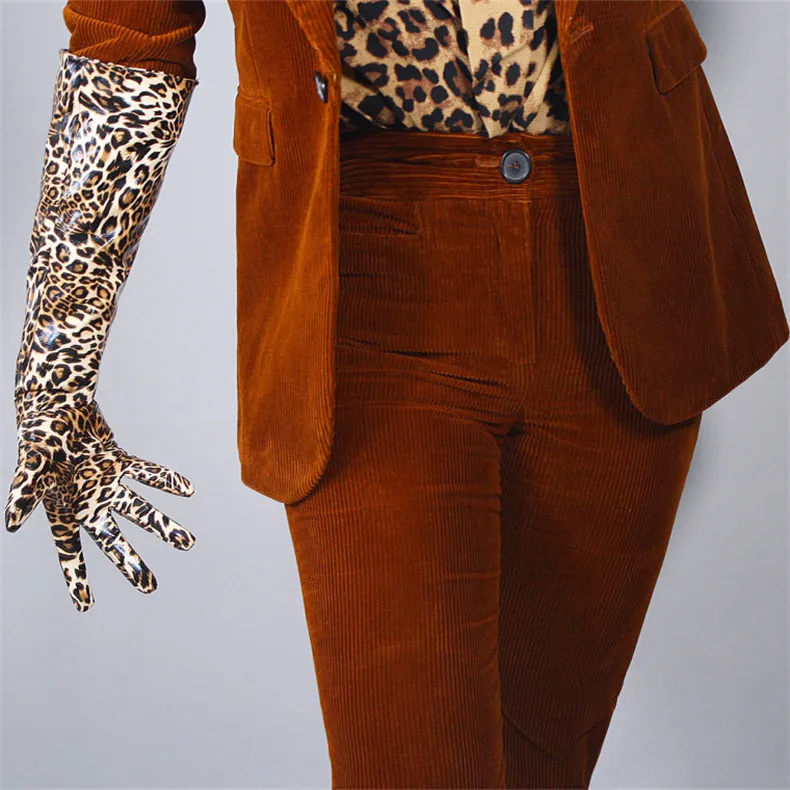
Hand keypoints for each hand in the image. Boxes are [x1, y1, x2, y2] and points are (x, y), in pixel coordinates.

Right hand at [5, 395, 194, 611]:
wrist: (53, 403)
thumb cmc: (37, 436)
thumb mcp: (30, 466)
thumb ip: (23, 493)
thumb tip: (10, 522)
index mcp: (62, 509)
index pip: (69, 551)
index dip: (76, 578)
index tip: (85, 607)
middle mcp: (87, 501)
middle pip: (112, 539)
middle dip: (130, 564)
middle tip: (150, 587)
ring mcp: (105, 484)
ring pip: (138, 510)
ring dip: (162, 525)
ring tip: (188, 543)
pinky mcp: (118, 462)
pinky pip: (146, 474)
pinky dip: (165, 481)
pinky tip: (187, 490)